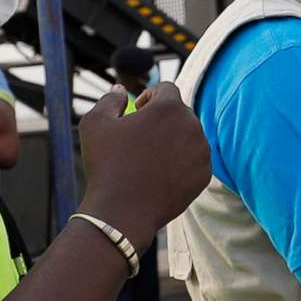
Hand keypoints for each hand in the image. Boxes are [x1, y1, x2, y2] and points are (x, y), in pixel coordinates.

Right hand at [77, 83, 210, 236]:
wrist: (122, 212)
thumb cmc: (106, 164)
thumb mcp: (96, 124)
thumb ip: (110, 100)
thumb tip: (121, 90)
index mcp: (169, 107)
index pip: (166, 89)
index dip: (150, 96)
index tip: (138, 111)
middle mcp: (192, 126)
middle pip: (179, 112)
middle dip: (162, 119)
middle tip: (140, 138)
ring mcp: (202, 152)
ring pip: (189, 136)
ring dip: (172, 140)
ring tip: (148, 158)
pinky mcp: (204, 175)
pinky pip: (194, 160)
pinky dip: (180, 162)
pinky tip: (159, 174)